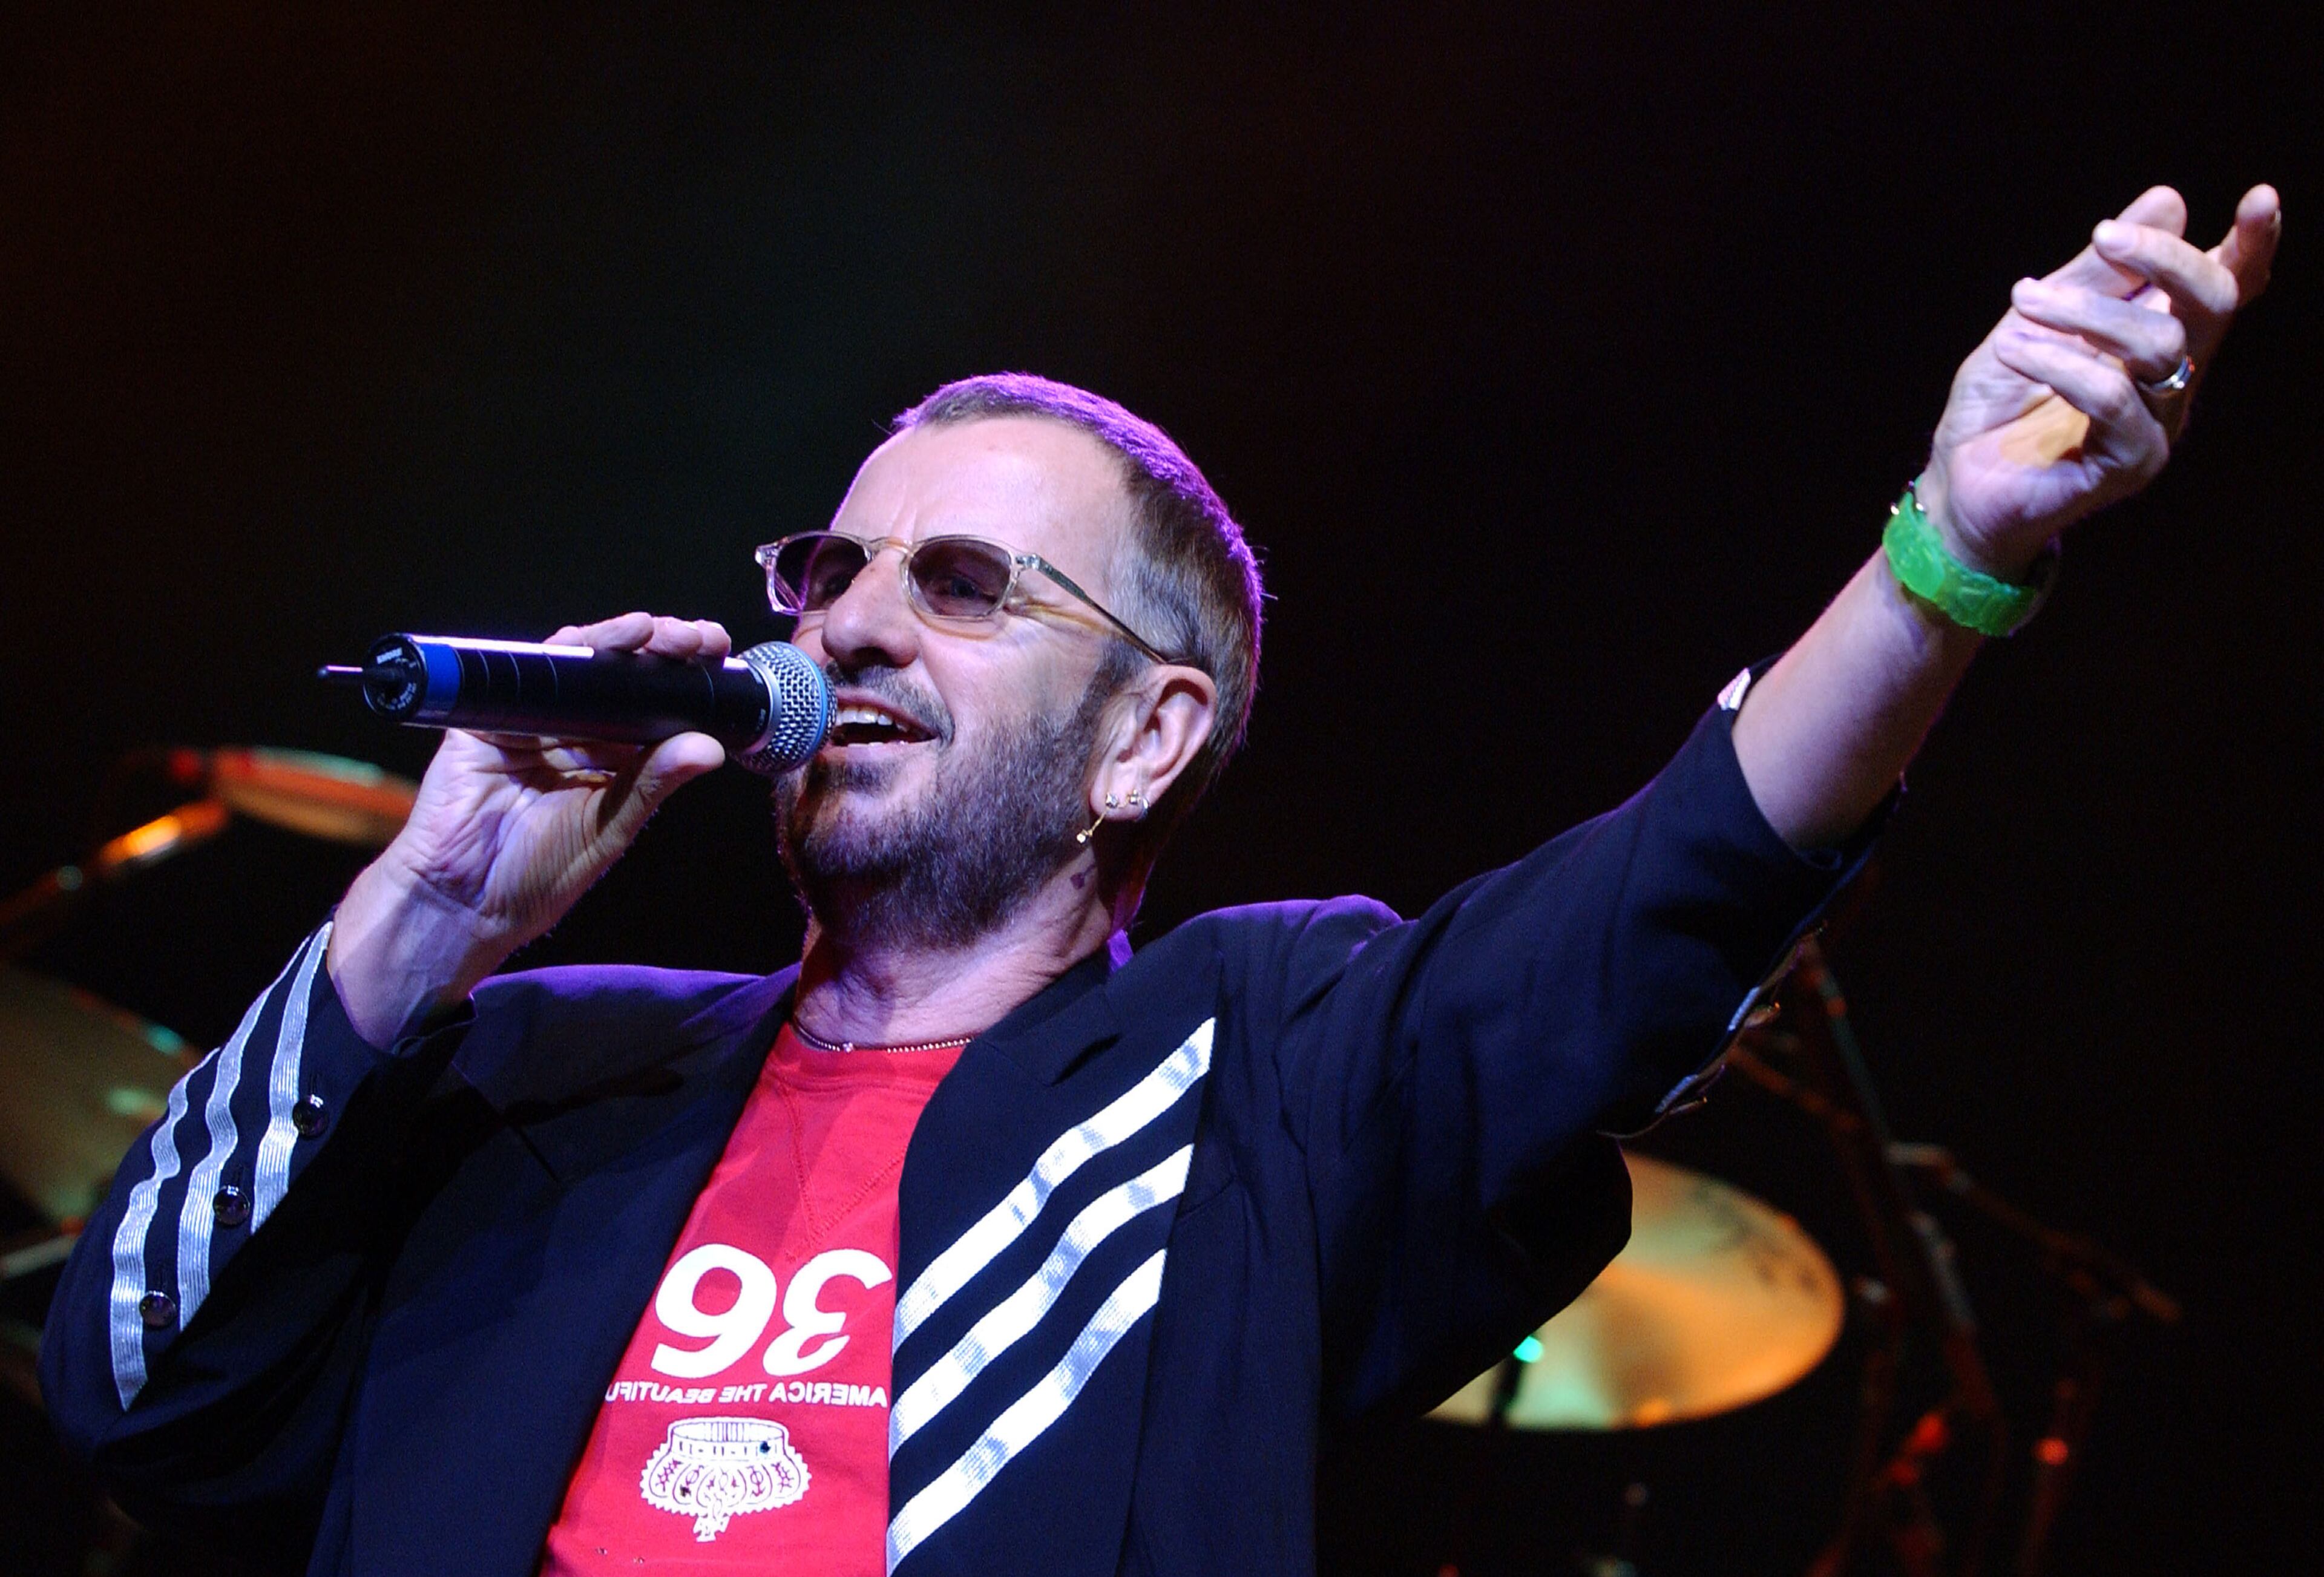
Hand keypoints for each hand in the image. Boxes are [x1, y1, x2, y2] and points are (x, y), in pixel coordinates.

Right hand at [328, 612, 731, 1042]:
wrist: (461, 903)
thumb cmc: (533, 878)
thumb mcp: (608, 828)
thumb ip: (652, 784)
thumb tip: (709, 748)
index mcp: (607, 762)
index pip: (654, 711)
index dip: (688, 686)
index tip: (726, 667)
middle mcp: (572, 734)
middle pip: (624, 678)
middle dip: (668, 653)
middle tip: (705, 640)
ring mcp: (531, 721)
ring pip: (584, 663)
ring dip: (630, 642)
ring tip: (670, 634)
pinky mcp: (490, 715)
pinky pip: (535, 669)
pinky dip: (577, 649)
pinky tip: (617, 638)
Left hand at [1920, 184, 2279, 577]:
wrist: (1958, 480)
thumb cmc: (2000, 398)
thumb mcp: (2036, 316)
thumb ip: (2096, 269)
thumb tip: (2170, 199)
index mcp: (2162, 337)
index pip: (2227, 288)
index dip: (2252, 245)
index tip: (2262, 197)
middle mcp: (2174, 380)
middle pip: (2213, 303)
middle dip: (2164, 256)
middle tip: (2102, 235)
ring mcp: (2158, 425)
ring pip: (2160, 343)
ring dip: (2085, 311)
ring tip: (2023, 301)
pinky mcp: (2129, 465)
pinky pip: (2112, 398)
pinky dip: (2059, 362)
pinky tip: (2012, 350)